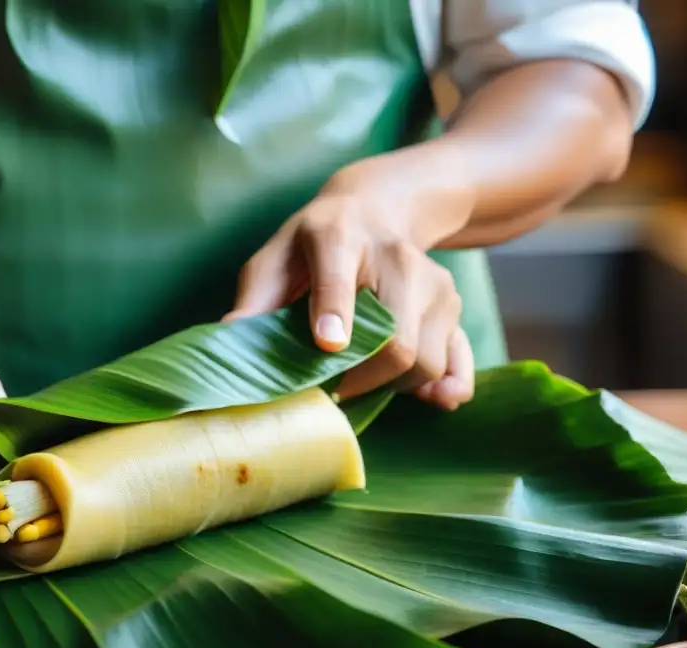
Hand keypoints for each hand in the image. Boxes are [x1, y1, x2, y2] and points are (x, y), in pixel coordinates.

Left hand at [225, 164, 473, 410]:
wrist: (377, 209)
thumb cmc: (314, 242)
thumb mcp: (277, 256)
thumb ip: (255, 297)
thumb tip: (229, 339)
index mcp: (339, 236)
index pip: (338, 278)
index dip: (336, 312)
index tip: (329, 347)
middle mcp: (397, 257)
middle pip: (396, 340)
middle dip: (362, 380)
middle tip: (330, 392)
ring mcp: (435, 282)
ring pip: (425, 360)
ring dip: (391, 388)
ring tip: (359, 382)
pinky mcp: (454, 306)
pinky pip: (458, 358)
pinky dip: (448, 385)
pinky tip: (432, 399)